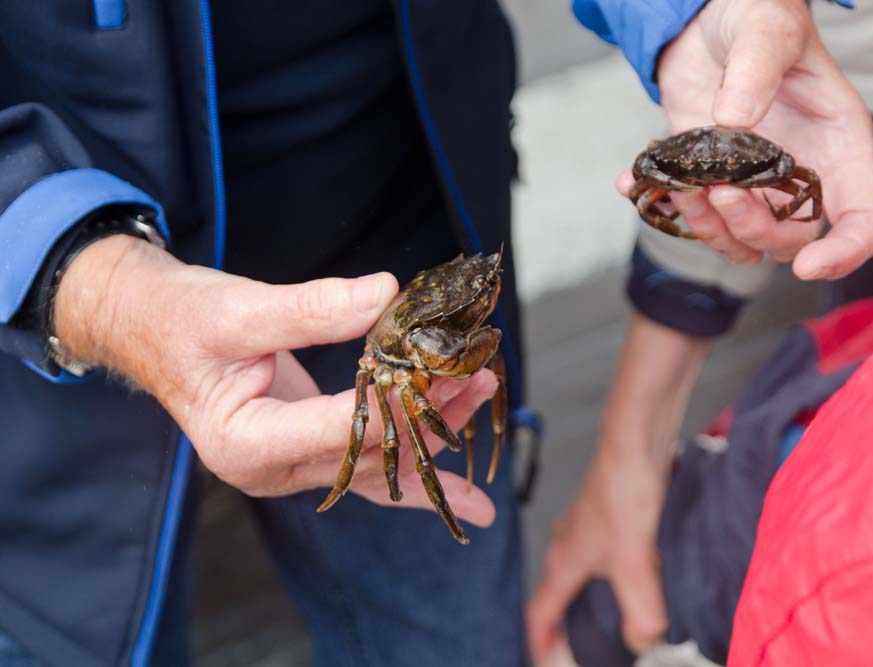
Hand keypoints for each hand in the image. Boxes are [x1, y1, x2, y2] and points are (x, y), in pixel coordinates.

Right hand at [53, 235, 497, 524]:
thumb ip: (309, 308)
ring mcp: (292, 469)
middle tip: (480, 377)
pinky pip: (371, 472)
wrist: (155, 330)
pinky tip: (466, 503)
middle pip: (368, 450)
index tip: (444, 369)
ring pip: (378, 464)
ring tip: (484, 409)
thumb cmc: (184, 320)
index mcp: (245, 444)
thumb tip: (387, 293)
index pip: (339, 428)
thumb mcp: (238, 308)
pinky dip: (418, 478)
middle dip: (429, 416)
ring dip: (434, 440)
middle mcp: (271, 470)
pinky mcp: (310, 454)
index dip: (396, 400)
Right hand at [527, 316, 708, 660]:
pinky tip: (638, 579)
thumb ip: (640, 605)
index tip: (548, 664)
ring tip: (608, 623)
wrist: (635, 441)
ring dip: (586, 602)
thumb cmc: (623, 489)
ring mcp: (585, 530)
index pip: (540, 614)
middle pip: (554, 597)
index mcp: (562, 562)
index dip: (541, 644)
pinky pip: (600, 559)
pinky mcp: (607, 517)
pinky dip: (609, 579)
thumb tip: (644, 640)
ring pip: (578, 577)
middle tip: (579, 652)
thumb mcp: (633, 557)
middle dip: (562, 627)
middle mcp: (566, 547)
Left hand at [620, 0, 872, 278]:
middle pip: (791, 239)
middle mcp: (800, 174)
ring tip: (683, 186)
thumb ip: (755, 68)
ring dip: (708, 228)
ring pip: (741, 242)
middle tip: (720, 190)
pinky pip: (695, 219)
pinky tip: (632, 182)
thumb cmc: (757, 15)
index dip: (846, 252)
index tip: (809, 267)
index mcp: (837, 144)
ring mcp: (754, 184)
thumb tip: (734, 120)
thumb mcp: (766, 28)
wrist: (708, 18)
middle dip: (753, 229)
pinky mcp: (710, 180)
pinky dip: (663, 210)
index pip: (863, 218)